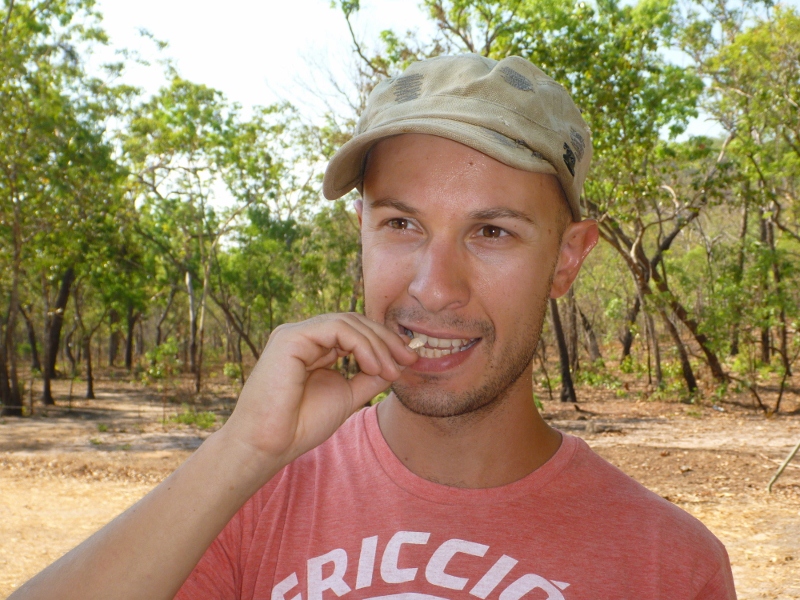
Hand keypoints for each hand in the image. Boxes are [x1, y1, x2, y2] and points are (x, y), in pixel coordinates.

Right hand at [221, 313, 417, 469]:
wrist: (270, 444)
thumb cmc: (301, 425)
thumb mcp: (347, 396)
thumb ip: (369, 378)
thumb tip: (397, 365)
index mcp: (315, 348)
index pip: (355, 332)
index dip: (384, 342)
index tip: (409, 360)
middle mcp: (304, 336)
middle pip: (354, 322)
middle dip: (386, 339)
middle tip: (409, 359)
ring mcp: (295, 334)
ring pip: (348, 322)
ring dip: (377, 344)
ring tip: (390, 370)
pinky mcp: (290, 337)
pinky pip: (336, 328)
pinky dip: (361, 344)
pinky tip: (373, 366)